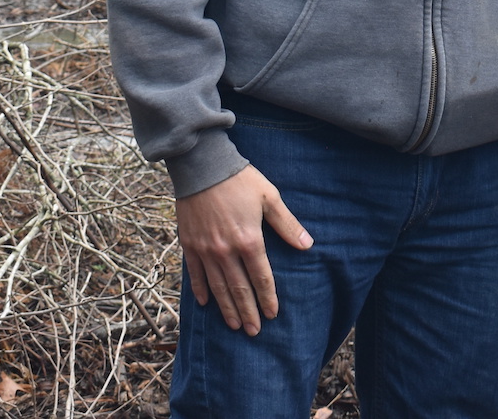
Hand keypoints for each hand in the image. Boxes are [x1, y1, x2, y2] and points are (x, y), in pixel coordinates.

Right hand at [176, 165, 312, 334]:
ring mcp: (205, 250)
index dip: (267, 298)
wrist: (203, 166)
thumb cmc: (240, 179)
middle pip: (239, 288)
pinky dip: (201, 290)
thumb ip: (287, 225)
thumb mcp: (270, 197)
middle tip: (254, 331)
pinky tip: (207, 304)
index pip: (261, 278)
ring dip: (227, 308)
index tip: (273, 314)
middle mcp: (226, 251)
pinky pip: (195, 274)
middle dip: (248, 312)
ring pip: (218, 287)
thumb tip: (308, 245)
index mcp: (249, 240)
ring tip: (235, 325)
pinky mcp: (189, 244)